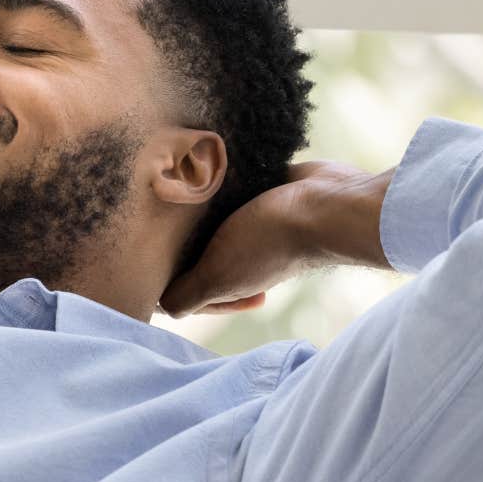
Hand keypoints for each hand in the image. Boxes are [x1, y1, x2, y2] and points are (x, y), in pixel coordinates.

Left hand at [158, 159, 379, 318]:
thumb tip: (161, 306)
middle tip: (163, 223)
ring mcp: (256, 226)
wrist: (325, 204)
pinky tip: (209, 175)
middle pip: (201, 256)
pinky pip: (237, 191)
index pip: (192, 292)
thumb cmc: (268, 241)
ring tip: (180, 194)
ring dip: (199, 210)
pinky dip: (223, 183)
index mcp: (229, 281)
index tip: (158, 262)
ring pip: (216, 222)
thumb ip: (188, 295)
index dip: (170, 282)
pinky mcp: (267, 194)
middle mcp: (243, 257)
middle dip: (181, 242)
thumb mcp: (218, 275)